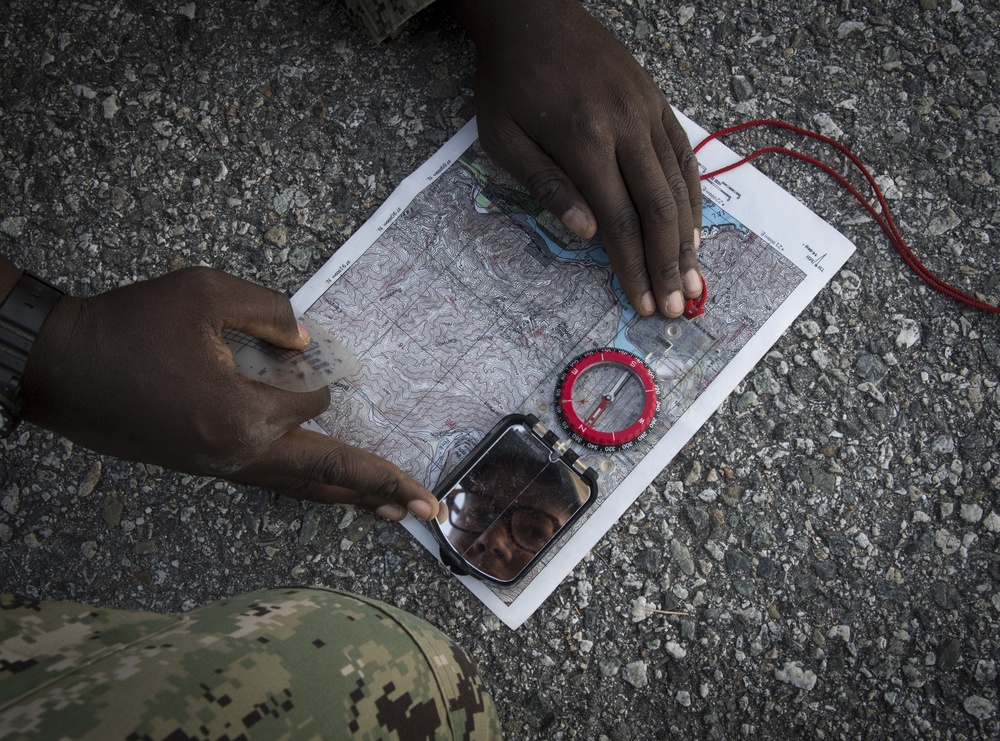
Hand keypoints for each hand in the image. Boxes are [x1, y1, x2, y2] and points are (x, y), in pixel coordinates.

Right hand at [20, 267, 439, 521]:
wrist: (56, 368)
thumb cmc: (126, 326)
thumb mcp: (201, 292)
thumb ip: (268, 310)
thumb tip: (307, 343)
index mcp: (242, 417)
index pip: (313, 406)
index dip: (321, 381)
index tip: (310, 363)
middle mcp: (238, 456)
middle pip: (327, 477)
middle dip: (385, 490)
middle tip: (434, 511)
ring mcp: (220, 469)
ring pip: (301, 490)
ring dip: (351, 499)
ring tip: (394, 513)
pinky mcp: (205, 468)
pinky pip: (272, 483)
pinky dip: (310, 490)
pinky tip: (324, 490)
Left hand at [450, 0, 702, 316]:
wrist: (532, 15)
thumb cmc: (508, 82)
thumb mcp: (504, 138)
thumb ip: (545, 185)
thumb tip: (586, 233)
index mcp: (584, 140)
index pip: (619, 219)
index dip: (633, 266)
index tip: (643, 302)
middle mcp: (626, 126)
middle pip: (658, 209)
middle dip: (669, 265)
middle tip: (677, 306)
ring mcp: (647, 112)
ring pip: (679, 186)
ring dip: (688, 239)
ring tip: (696, 281)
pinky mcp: (657, 102)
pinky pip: (683, 157)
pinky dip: (693, 198)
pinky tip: (694, 231)